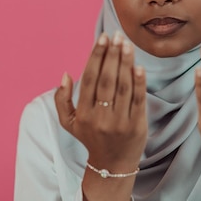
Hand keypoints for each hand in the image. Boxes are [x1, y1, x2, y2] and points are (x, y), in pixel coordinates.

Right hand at [55, 31, 146, 172]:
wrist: (112, 165)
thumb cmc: (91, 137)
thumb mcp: (69, 122)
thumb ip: (62, 99)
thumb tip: (65, 74)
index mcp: (83, 113)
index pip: (89, 79)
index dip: (96, 57)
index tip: (102, 38)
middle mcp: (100, 117)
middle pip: (106, 80)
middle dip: (112, 55)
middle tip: (117, 35)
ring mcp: (119, 122)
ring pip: (122, 87)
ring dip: (125, 63)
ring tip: (127, 44)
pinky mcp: (136, 125)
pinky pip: (138, 100)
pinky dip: (139, 83)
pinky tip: (138, 66)